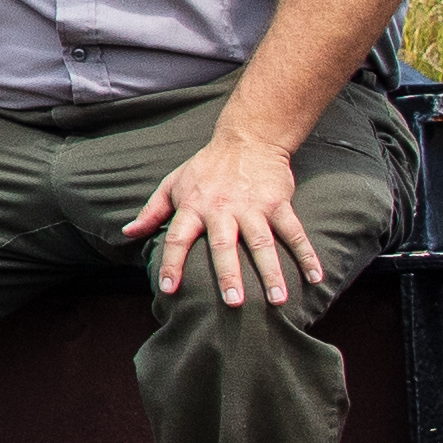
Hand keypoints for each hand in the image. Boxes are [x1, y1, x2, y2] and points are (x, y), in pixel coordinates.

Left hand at [133, 117, 330, 312]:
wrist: (247, 138)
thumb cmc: (205, 168)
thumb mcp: (173, 183)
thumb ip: (151, 211)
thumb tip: (127, 233)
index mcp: (193, 206)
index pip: (178, 238)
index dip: (172, 263)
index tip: (169, 289)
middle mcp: (222, 209)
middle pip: (224, 245)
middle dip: (228, 275)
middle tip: (233, 304)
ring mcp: (253, 207)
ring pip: (262, 243)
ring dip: (271, 272)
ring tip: (278, 301)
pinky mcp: (279, 203)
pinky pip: (294, 231)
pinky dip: (307, 254)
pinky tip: (316, 277)